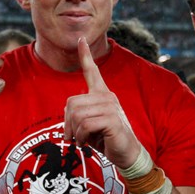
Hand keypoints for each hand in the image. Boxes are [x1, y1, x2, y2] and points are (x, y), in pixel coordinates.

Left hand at [64, 38, 140, 167]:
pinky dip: (82, 137)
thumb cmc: (107, 138)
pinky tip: (87, 143)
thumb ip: (79, 114)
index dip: (86, 56)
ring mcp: (110, 107)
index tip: (81, 40)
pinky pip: (85, 124)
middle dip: (68, 123)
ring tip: (83, 140)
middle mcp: (107, 96)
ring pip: (77, 115)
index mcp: (102, 94)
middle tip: (74, 136)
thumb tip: (68, 115)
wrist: (127, 153)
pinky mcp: (112, 119)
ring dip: (75, 133)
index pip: (93, 71)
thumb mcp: (90, 124)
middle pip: (72, 103)